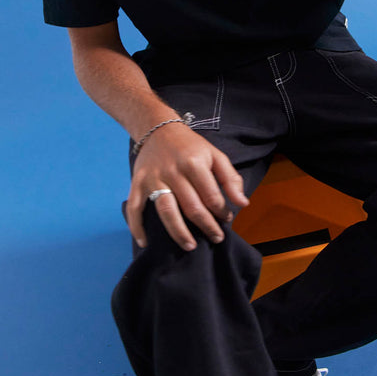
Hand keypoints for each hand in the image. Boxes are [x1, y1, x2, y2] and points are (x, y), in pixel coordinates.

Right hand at [127, 124, 248, 250]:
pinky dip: (137, 226)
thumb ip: (230, 179)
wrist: (158, 129)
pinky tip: (145, 242)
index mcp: (194, 163)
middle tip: (216, 238)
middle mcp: (173, 172)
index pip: (211, 196)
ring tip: (190, 246)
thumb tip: (242, 204)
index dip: (222, 211)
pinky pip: (134, 208)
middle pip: (191, 206)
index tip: (227, 219)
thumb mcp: (215, 155)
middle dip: (206, 226)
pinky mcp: (137, 183)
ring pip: (166, 210)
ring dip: (179, 232)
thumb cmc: (191, 146)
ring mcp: (153, 179)